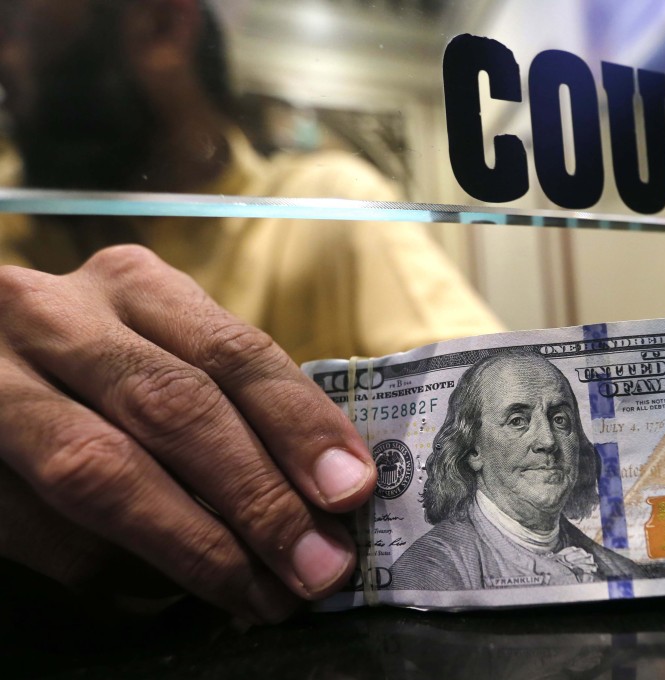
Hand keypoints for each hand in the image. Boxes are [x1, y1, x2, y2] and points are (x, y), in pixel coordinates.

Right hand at [0, 245, 376, 622]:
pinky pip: (46, 528)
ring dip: (198, 548)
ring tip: (264, 596)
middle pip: (175, 407)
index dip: (300, 422)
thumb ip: (224, 405)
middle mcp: (57, 316)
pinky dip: (120, 573)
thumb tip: (322, 495)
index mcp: (133, 286)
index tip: (351, 487)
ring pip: (103, 471)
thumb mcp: (158, 359)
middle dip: (259, 497)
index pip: (234, 350)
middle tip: (320, 564)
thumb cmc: (93, 376)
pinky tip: (169, 593)